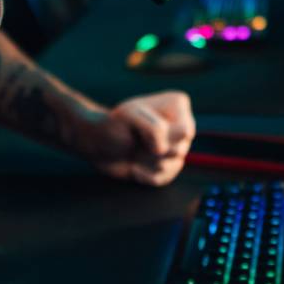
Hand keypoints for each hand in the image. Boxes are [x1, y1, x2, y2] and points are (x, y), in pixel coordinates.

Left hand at [78, 91, 194, 186]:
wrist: (99, 144)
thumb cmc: (113, 124)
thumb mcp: (129, 115)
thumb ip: (152, 127)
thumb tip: (162, 150)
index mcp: (178, 104)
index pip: (184, 131)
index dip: (162, 136)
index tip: (141, 127)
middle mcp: (182, 124)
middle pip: (179, 149)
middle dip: (152, 150)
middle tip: (135, 140)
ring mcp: (177, 145)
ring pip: (173, 165)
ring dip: (147, 162)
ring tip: (134, 151)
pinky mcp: (169, 164)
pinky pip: (166, 178)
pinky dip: (146, 175)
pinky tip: (135, 166)